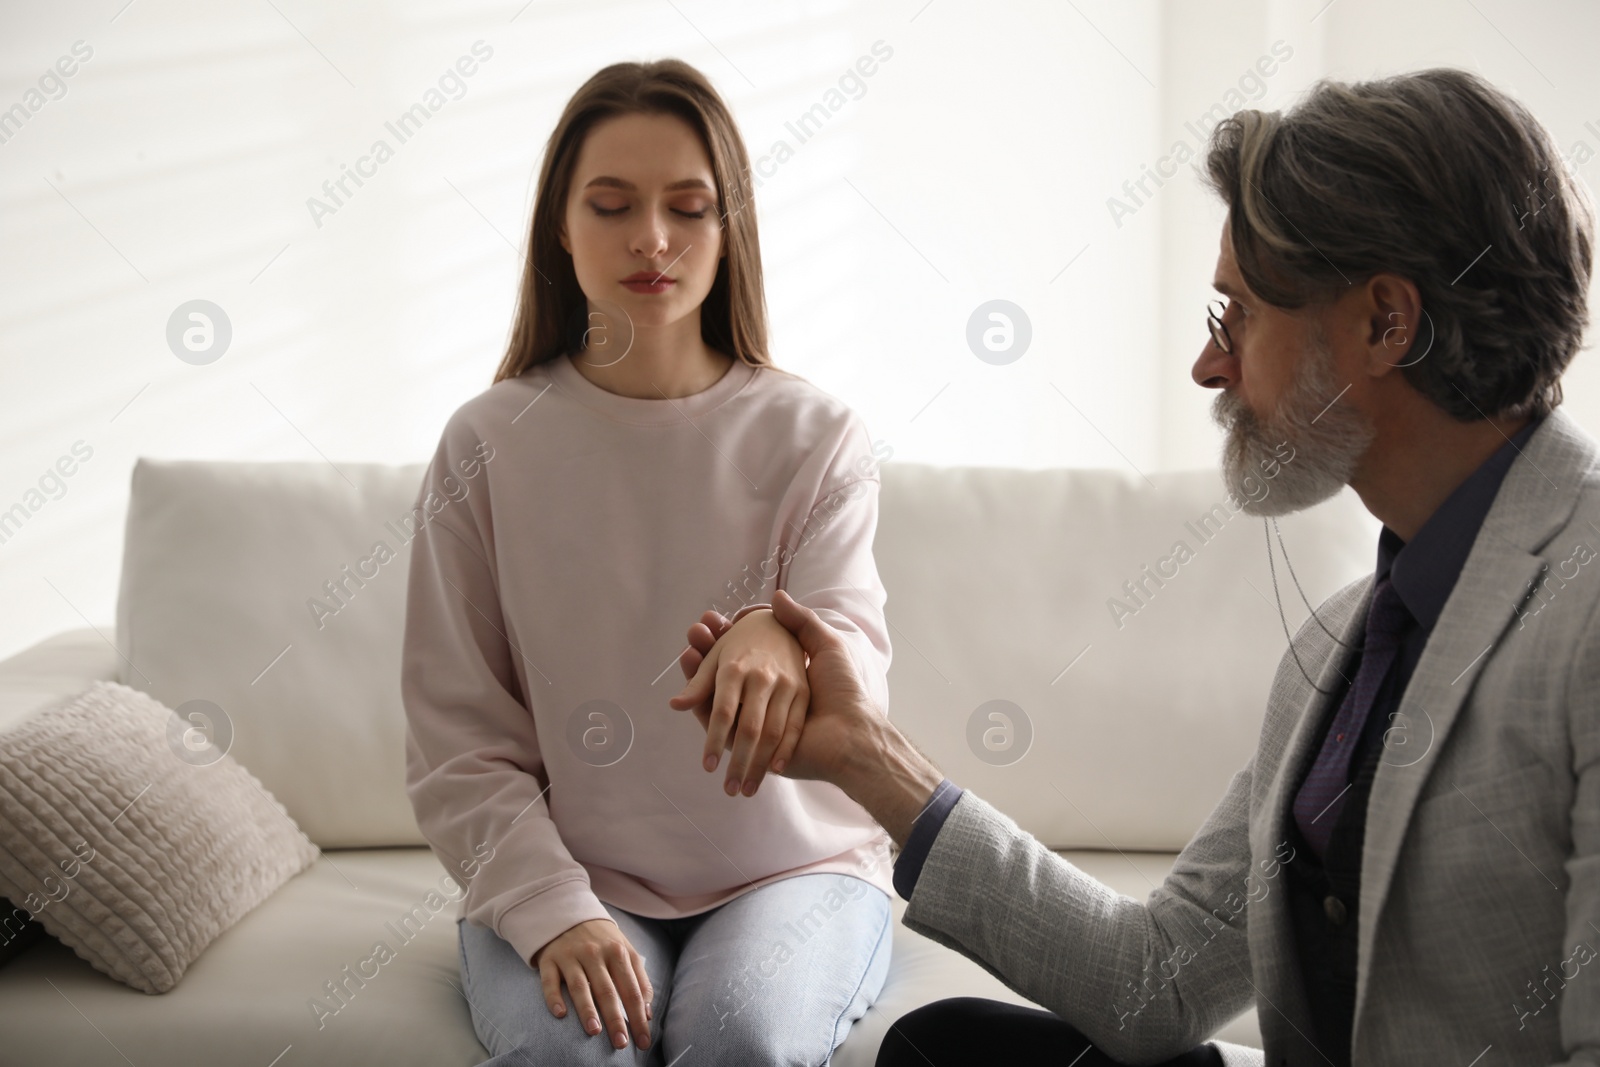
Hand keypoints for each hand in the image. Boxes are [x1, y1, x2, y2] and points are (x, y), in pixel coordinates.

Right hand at [531, 918, 652, 1049]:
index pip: (632, 991)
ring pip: (580, 987)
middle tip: (621, 1043)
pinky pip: (550, 981)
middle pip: (608, 991)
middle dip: (616, 1019)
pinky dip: (554, 997)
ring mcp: (571, 956)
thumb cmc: (602, 940)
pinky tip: (560, 1014)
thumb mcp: (625, 951)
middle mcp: (595, 953)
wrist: (569, 912)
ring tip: (594, 1031)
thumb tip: (647, 1013)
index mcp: (618, 952)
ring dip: (587, 1009)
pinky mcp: (550, 959)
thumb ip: (639, 979)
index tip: (643, 1041)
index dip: (638, 1017)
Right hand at [673, 590, 877, 788]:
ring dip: (697, 668)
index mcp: (779, 677)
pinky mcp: (740, 740)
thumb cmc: (843, 690)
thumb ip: (802, 623)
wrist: (849, 734)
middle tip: (694, 628)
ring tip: (687, 646)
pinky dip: (694, 695)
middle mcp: (762, 698)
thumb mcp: (827, 647)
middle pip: (724, 670)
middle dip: (708, 648)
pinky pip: (709, 716)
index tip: (709, 618)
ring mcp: (749, 720)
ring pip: (712, 690)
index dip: (725, 635)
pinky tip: (687, 668)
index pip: (742, 652)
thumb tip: (778, 596)